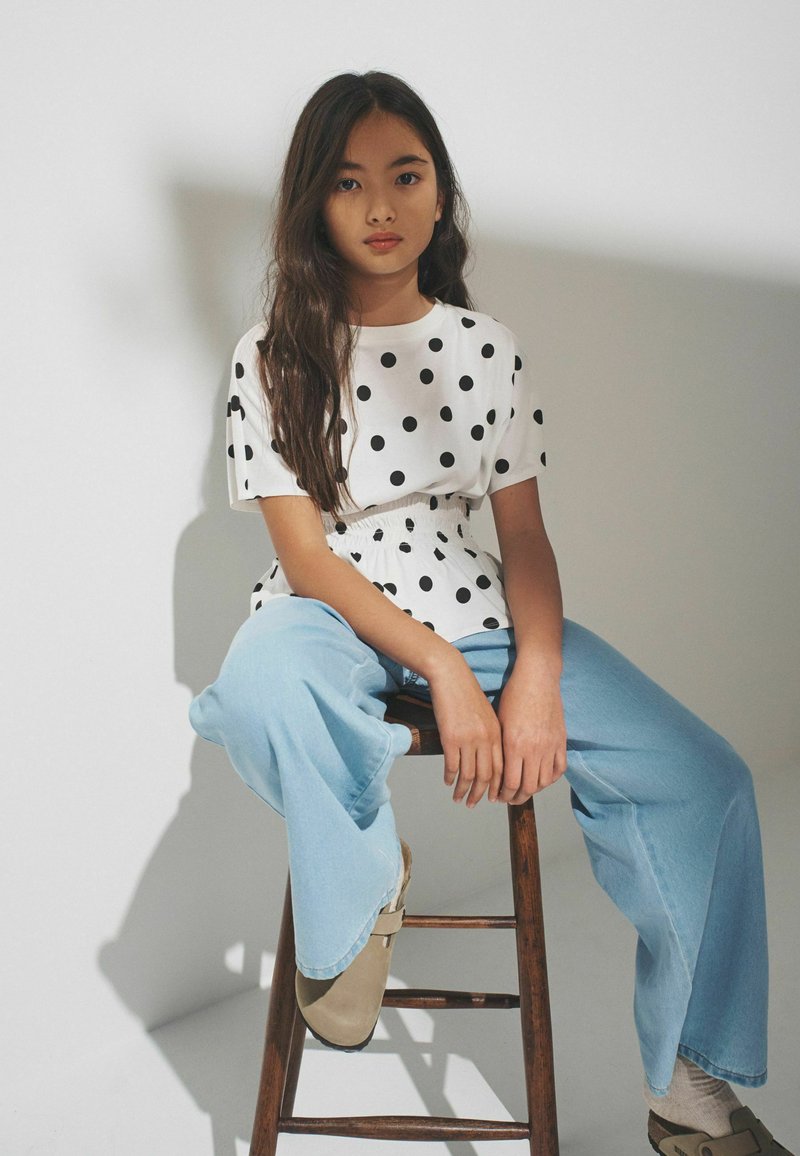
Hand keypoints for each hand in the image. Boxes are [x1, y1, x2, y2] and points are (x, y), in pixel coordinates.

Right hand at [427, 654, 503, 808]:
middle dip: (480, 794)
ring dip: (463, 790)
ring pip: (469, 775)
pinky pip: (452, 765)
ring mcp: (469, 740)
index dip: (497, 787)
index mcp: (497, 734)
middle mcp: (486, 739)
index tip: (493, 799)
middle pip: (487, 776)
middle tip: (473, 804)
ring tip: (458, 799)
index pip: (502, 769)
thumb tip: (489, 757)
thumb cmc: (467, 694)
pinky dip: (450, 777)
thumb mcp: (486, 714)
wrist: (451, 676)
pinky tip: (447, 781)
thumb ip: (490, 735)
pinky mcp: (451, 738)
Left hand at [495, 665, 566, 803]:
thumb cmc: (514, 696)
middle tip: (509, 799)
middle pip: (527, 787)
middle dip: (516, 797)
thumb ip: (500, 747)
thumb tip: (494, 769)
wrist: (538, 678)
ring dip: (533, 791)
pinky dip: (551, 778)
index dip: (503, 794)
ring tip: (524, 792)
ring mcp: (550, 746)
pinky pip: (559, 769)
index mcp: (514, 744)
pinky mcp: (561, 741)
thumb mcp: (500, 721)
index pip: (510, 782)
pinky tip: (542, 779)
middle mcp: (533, 749)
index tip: (497, 797)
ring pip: (544, 781)